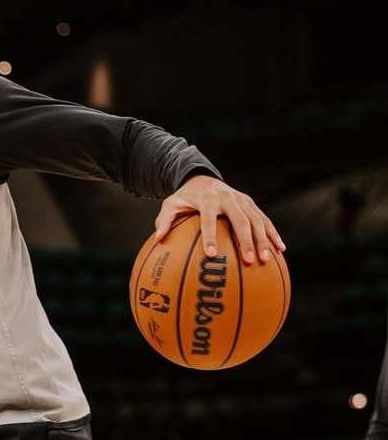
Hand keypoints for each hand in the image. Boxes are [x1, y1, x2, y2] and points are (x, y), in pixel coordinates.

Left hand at [154, 175, 285, 266]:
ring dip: (263, 240)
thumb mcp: (171, 204)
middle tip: (249, 261)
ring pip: (257, 221)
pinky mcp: (251, 204)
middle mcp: (229, 198)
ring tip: (266, 260)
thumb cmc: (185, 198)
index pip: (209, 219)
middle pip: (240, 220)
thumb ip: (164, 220)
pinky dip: (273, 234)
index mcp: (208, 199)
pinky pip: (265, 220)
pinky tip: (281, 250)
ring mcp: (243, 201)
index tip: (211, 254)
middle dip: (246, 241)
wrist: (203, 178)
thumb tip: (157, 238)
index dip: (211, 236)